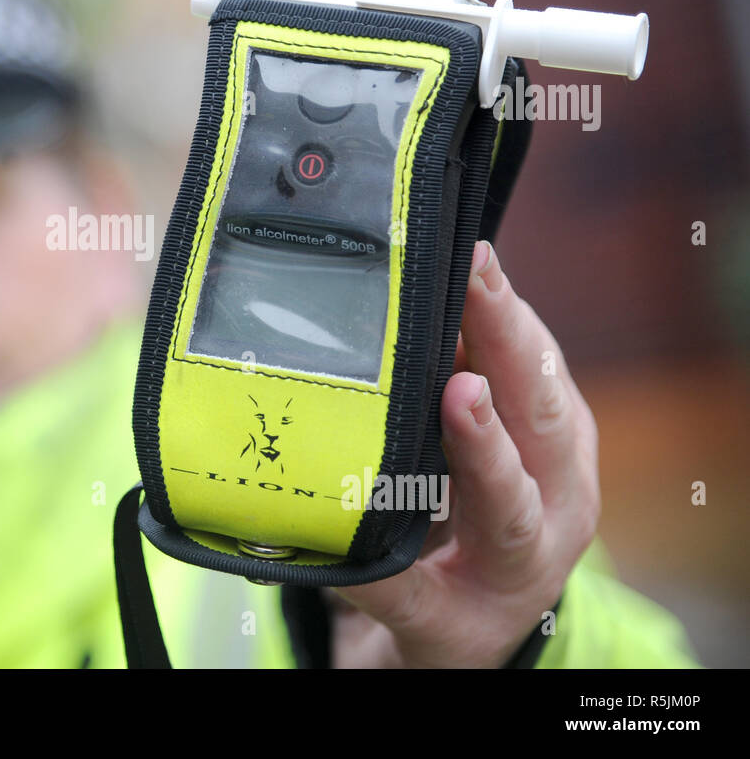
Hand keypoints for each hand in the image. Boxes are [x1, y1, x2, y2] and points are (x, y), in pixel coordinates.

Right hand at [330, 240, 600, 667]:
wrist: (502, 614)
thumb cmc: (454, 615)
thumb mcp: (418, 618)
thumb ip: (376, 581)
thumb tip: (312, 533)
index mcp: (523, 554)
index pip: (507, 495)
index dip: (483, 445)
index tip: (462, 393)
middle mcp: (560, 499)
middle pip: (545, 414)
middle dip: (509, 338)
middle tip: (477, 274)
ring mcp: (565, 454)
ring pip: (545, 375)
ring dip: (509, 314)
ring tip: (474, 259)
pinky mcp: (551, 421)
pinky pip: (533, 359)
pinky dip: (501, 317)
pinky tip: (472, 275)